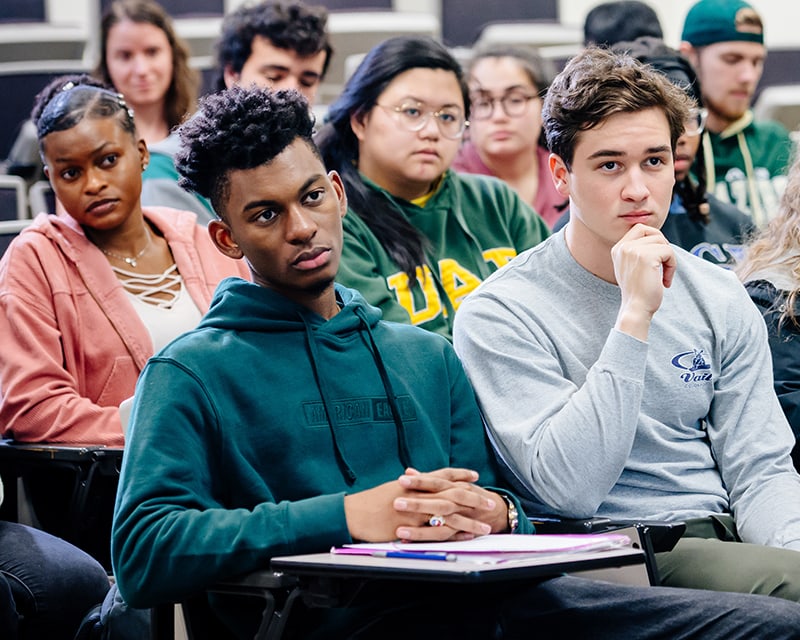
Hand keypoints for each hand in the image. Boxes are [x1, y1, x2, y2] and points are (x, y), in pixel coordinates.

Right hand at [343, 468, 505, 542]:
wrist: (352, 513)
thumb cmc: (369, 502)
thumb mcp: (391, 488)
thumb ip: (408, 485)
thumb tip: (416, 478)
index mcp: (414, 482)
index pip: (443, 475)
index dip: (461, 475)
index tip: (475, 476)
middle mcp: (418, 494)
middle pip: (452, 493)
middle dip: (474, 497)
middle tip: (490, 501)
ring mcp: (416, 512)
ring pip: (450, 514)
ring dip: (470, 519)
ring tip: (485, 525)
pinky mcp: (412, 528)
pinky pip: (438, 532)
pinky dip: (454, 533)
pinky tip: (466, 536)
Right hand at [611, 224, 675, 340]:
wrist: (636, 309)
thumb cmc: (638, 292)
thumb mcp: (632, 267)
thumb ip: (637, 251)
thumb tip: (657, 238)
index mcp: (618, 248)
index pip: (640, 229)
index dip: (654, 239)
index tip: (657, 259)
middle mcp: (623, 247)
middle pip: (652, 232)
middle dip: (662, 246)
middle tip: (663, 264)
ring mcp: (633, 250)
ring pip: (662, 242)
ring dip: (669, 259)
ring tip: (664, 275)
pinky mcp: (646, 256)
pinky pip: (669, 252)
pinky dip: (672, 266)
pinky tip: (665, 281)